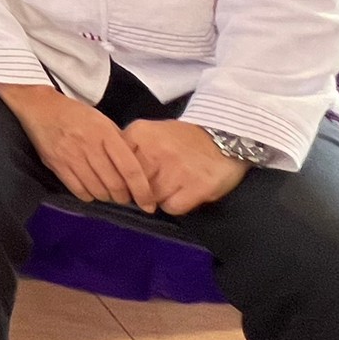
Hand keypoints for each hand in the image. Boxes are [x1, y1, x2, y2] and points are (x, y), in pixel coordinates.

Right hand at [0, 83, 157, 211]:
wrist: (40, 108)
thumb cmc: (75, 114)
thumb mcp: (102, 120)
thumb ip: (118, 142)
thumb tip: (136, 168)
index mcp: (104, 133)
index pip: (129, 168)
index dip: (142, 190)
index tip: (149, 204)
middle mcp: (89, 145)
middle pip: (115, 184)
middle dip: (124, 198)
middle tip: (127, 198)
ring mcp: (71, 156)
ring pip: (97, 190)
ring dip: (107, 197)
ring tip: (109, 193)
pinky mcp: (56, 165)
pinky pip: (79, 191)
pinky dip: (89, 196)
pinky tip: (91, 189)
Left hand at [124, 120, 249, 214]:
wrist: (225, 136)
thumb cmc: (183, 138)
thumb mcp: (151, 132)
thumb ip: (131, 149)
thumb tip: (113, 175)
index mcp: (140, 133)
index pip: (116, 164)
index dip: (121, 177)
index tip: (128, 182)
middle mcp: (155, 149)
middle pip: (132, 183)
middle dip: (138, 189)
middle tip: (151, 186)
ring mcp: (176, 169)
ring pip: (150, 197)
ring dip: (158, 197)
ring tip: (171, 186)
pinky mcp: (196, 187)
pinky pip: (171, 207)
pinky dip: (175, 204)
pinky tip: (183, 193)